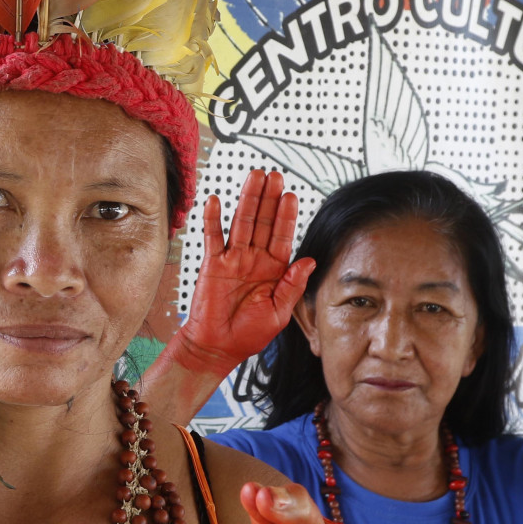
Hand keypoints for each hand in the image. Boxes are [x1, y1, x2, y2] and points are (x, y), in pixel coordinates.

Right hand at [176, 170, 316, 376]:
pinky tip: (216, 200)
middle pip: (264, 222)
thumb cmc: (249, 335)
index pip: (283, 236)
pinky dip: (213, 218)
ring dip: (248, 199)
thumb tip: (309, 261)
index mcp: (275, 270)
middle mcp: (255, 259)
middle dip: (269, 198)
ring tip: (254, 177)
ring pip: (242, 222)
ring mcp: (233, 259)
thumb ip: (292, 286)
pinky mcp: (212, 264)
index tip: (291, 196)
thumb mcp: (279, 313)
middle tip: (275, 176)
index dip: (287, 216)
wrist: (217, 347)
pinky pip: (213, 237)